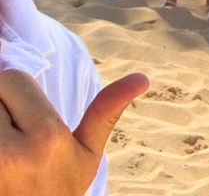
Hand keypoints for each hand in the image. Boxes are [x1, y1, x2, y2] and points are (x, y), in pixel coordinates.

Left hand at [0, 69, 148, 195]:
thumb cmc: (56, 192)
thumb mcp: (85, 158)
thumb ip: (105, 113)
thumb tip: (142, 77)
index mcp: (45, 139)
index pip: (12, 79)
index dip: (15, 93)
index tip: (21, 119)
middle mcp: (8, 154)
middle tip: (8, 132)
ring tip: (3, 145)